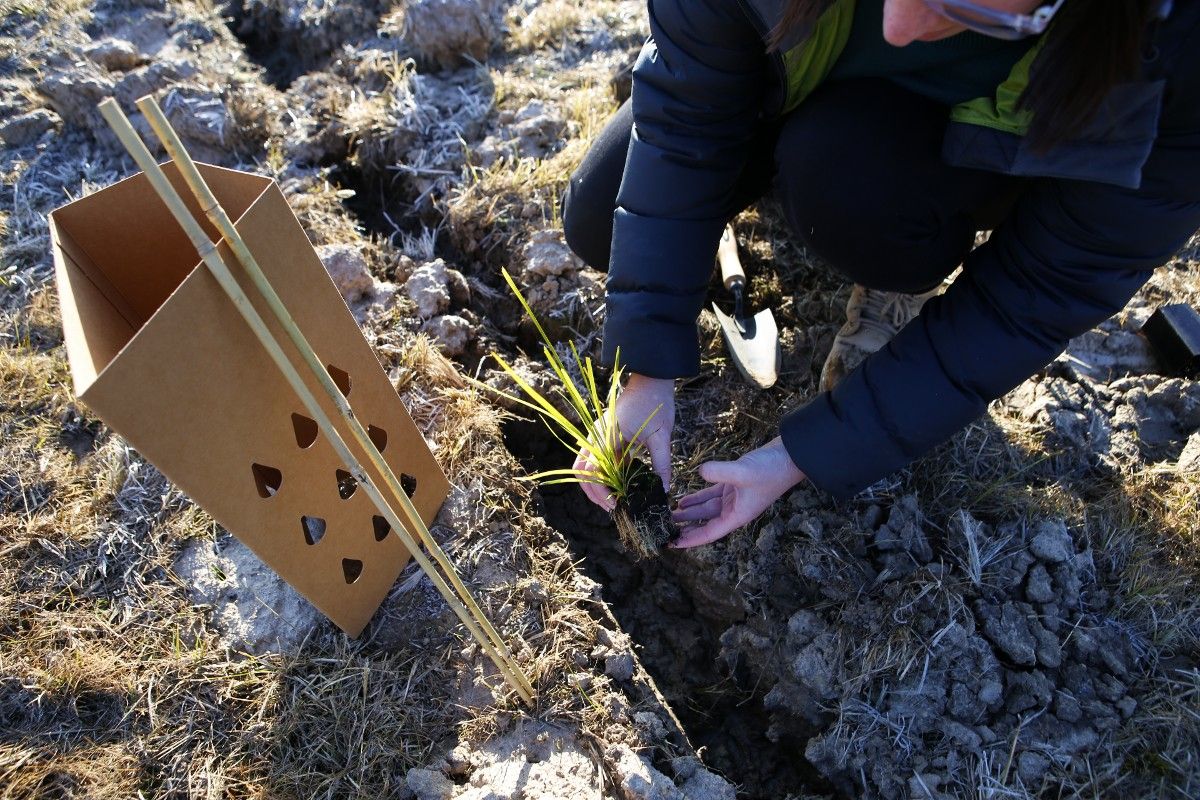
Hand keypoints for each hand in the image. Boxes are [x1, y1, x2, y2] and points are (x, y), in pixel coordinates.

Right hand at [573, 373, 674, 511]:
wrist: (651, 380)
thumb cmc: (656, 403)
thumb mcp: (662, 435)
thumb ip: (662, 464)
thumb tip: (664, 490)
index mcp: (606, 436)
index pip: (592, 471)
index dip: (601, 492)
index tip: (617, 505)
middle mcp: (596, 437)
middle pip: (581, 472)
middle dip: (593, 493)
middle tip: (613, 509)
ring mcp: (598, 437)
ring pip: (586, 468)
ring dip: (596, 486)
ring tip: (615, 501)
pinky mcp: (605, 438)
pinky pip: (598, 462)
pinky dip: (604, 476)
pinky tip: (621, 486)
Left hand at [671, 436, 805, 547]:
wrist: (789, 456)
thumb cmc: (771, 469)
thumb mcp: (744, 472)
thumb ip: (720, 472)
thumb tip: (700, 471)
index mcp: (737, 515)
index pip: (708, 533)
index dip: (689, 540)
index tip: (671, 544)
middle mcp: (734, 509)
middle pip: (704, 523)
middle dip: (684, 527)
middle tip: (662, 528)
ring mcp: (734, 497)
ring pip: (705, 509)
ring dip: (688, 513)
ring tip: (667, 514)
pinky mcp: (733, 483)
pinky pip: (710, 495)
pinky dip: (696, 498)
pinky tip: (682, 499)